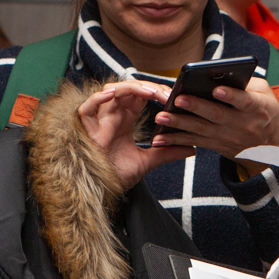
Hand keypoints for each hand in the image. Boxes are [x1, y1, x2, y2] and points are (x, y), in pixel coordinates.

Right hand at [77, 80, 192, 191]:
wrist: (102, 191)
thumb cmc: (118, 175)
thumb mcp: (148, 162)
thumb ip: (167, 152)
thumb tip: (192, 148)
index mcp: (124, 119)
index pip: (139, 95)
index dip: (154, 90)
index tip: (172, 96)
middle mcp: (111, 115)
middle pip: (128, 88)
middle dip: (148, 86)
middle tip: (166, 94)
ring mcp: (98, 121)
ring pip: (110, 91)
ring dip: (131, 88)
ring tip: (150, 92)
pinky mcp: (86, 130)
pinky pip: (86, 109)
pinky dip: (96, 99)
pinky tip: (112, 94)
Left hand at [153, 76, 278, 174]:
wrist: (270, 145)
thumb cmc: (265, 109)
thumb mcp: (266, 94)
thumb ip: (247, 83)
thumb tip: (223, 73)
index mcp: (258, 108)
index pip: (245, 101)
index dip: (231, 96)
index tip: (216, 89)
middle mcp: (242, 124)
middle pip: (217, 115)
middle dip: (196, 107)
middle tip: (178, 99)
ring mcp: (228, 136)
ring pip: (201, 130)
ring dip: (179, 124)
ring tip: (161, 117)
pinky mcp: (216, 145)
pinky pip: (194, 142)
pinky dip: (176, 141)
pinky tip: (159, 138)